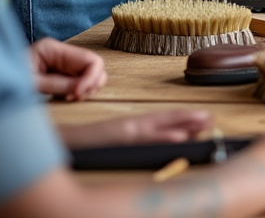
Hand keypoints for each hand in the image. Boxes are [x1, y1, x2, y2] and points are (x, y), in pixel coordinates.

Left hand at [30, 38, 105, 100]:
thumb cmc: (3, 79)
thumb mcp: (30, 83)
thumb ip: (55, 85)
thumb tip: (79, 89)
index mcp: (53, 48)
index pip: (89, 59)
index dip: (90, 78)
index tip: (78, 94)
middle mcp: (60, 53)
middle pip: (94, 66)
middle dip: (91, 83)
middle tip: (75, 97)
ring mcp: (61, 63)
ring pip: (91, 74)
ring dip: (86, 88)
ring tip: (70, 97)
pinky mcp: (60, 73)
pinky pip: (81, 81)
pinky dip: (80, 90)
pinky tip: (67, 96)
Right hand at [59, 109, 213, 148]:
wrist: (51, 142)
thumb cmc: (78, 145)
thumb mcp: (107, 143)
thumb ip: (126, 141)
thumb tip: (151, 143)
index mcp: (127, 128)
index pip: (159, 122)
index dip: (181, 119)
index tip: (202, 118)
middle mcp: (127, 127)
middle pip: (164, 122)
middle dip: (189, 120)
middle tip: (212, 118)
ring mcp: (123, 132)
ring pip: (159, 128)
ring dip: (184, 125)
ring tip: (205, 123)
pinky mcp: (116, 139)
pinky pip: (143, 140)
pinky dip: (162, 139)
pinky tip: (179, 139)